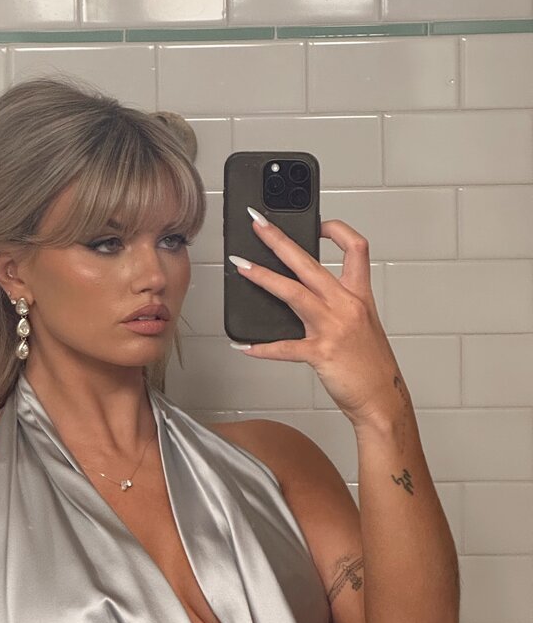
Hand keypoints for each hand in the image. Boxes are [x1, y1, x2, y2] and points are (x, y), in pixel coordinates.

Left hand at [228, 214, 405, 427]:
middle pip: (309, 262)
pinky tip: (244, 346)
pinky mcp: (320, 353)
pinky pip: (284, 347)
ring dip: (263, 277)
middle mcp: (346, 306)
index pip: (355, 248)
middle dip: (279, 240)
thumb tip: (302, 293)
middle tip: (258, 224)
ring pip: (292, 293)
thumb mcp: (361, 325)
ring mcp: (333, 328)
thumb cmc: (370, 366)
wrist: (381, 399)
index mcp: (358, 296)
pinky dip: (261, 347)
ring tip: (241, 267)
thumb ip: (336, 305)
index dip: (337, 229)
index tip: (317, 223)